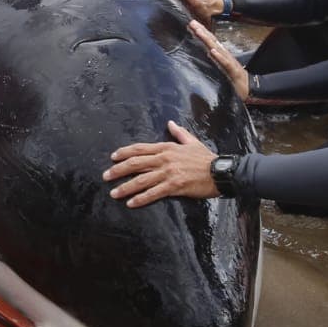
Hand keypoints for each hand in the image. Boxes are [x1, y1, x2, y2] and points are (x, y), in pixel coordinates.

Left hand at [103, 121, 219, 206]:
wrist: (221, 172)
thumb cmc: (207, 158)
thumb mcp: (192, 142)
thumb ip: (179, 133)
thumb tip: (170, 123)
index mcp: (167, 148)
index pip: (140, 149)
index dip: (124, 153)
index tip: (113, 157)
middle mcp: (165, 159)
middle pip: (136, 163)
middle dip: (118, 170)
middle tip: (106, 176)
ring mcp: (169, 172)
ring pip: (141, 180)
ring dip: (125, 187)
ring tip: (113, 193)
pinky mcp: (174, 186)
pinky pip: (153, 193)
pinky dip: (141, 198)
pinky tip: (131, 203)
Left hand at [188, 22, 248, 99]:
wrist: (250, 88)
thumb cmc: (235, 77)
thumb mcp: (223, 67)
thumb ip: (215, 59)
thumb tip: (207, 51)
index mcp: (222, 54)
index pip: (210, 41)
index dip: (201, 32)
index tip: (191, 24)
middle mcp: (225, 55)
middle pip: (212, 41)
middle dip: (202, 31)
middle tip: (192, 22)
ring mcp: (230, 62)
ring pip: (217, 49)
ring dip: (208, 40)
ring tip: (199, 32)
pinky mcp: (234, 71)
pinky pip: (226, 63)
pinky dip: (219, 57)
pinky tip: (213, 52)